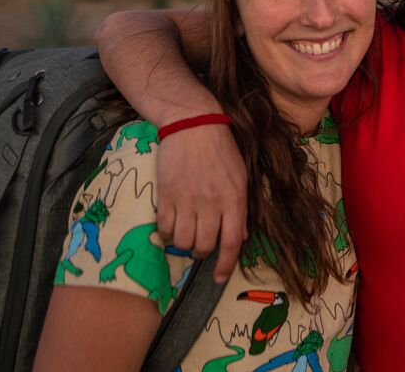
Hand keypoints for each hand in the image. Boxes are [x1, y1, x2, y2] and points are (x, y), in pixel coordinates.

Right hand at [156, 123, 247, 282]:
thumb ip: (240, 208)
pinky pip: (164, 229)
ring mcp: (187, 201)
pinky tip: (171, 226)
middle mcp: (211, 204)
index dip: (225, 265)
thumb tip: (239, 237)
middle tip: (201, 244)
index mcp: (234, 200)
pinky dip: (167, 234)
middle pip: (204, 246)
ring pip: (182, 242)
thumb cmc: (221, 150)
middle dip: (203, 252)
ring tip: (186, 234)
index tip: (219, 278)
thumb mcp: (240, 177)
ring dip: (184, 244)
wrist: (193, 126)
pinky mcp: (166, 196)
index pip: (231, 243)